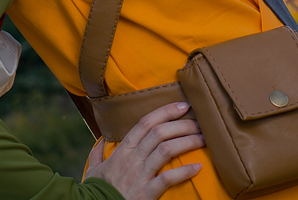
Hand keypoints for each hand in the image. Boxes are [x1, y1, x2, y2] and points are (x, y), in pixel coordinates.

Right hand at [84, 102, 203, 199]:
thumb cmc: (96, 192)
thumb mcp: (94, 170)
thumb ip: (98, 154)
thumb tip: (100, 141)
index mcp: (122, 151)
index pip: (145, 123)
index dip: (165, 111)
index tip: (183, 105)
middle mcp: (131, 159)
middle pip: (159, 133)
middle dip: (182, 125)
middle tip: (200, 123)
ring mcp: (139, 175)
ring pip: (166, 150)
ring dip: (187, 142)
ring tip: (203, 140)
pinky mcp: (146, 193)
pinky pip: (167, 179)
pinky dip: (184, 172)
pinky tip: (197, 168)